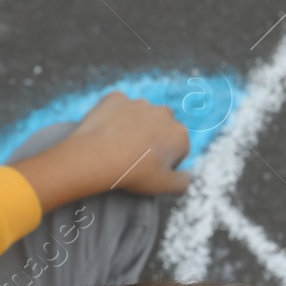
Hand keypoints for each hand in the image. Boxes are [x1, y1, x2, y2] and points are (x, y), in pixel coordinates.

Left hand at [67, 92, 191, 195]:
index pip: (178, 147)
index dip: (166, 160)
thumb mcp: (165, 186)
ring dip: (135, 125)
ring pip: (141, 114)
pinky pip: (118, 106)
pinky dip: (115, 115)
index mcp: (179, 134)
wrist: (97, 157)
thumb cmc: (134, 173)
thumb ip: (183, 181)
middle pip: (162, 127)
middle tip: (136, 156)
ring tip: (119, 145)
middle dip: (154, 138)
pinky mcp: (117, 98)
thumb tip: (187, 175)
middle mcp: (163, 113)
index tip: (151, 169)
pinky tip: (107, 131)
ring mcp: (139, 103)